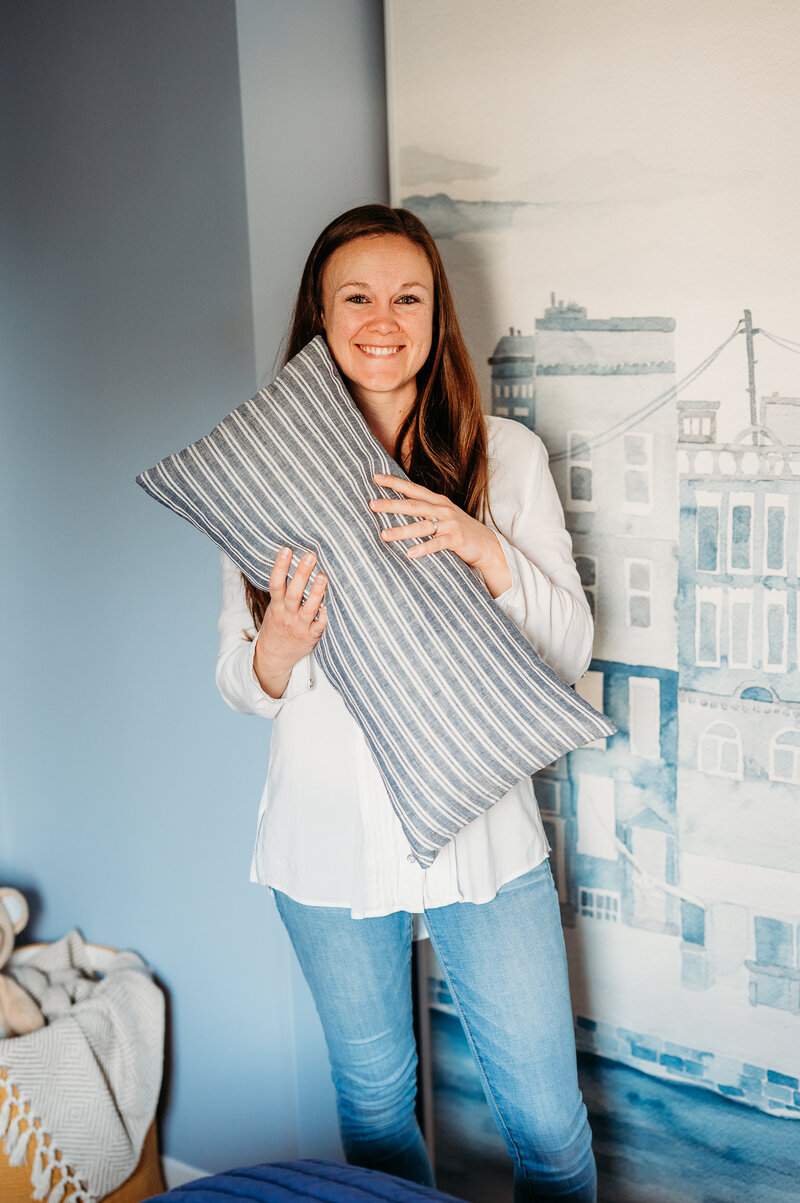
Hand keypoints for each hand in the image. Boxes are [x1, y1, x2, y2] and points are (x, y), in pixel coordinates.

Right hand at [253, 548, 327, 697]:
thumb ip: (283, 590)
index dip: (280, 566)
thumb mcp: (274, 607)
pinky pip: (318, 627)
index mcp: (276, 606)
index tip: (286, 549)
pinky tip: (329, 606)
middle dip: (301, 574)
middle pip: (294, 593)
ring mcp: (299, 626)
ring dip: (316, 592)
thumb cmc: (278, 625)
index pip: (276, 583)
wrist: (274, 656)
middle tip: (311, 556)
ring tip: (323, 575)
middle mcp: (287, 615)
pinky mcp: (310, 637)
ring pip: (308, 608)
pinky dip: (323, 617)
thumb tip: (294, 562)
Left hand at [369, 472, 511, 596]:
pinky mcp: (456, 539)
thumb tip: (398, 509)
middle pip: (413, 505)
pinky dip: (423, 549)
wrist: (486, 544)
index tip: (376, 478)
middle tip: (372, 504)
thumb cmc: (459, 530)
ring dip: (402, 531)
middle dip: (391, 505)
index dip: (394, 483)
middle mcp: (442, 509)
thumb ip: (425, 511)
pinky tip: (409, 554)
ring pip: (422, 526)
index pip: (412, 489)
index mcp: (437, 501)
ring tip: (384, 535)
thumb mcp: (442, 515)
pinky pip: (437, 544)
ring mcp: (450, 523)